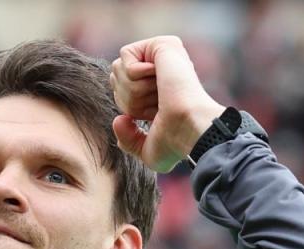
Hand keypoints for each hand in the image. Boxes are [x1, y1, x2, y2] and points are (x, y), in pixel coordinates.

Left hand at [110, 36, 224, 172]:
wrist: (188, 128)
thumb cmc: (175, 143)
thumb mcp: (145, 149)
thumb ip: (127, 140)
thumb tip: (118, 119)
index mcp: (158, 91)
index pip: (119, 90)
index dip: (128, 108)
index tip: (153, 116)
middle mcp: (161, 71)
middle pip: (115, 77)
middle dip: (128, 98)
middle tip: (156, 105)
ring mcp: (164, 57)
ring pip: (117, 68)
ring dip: (132, 90)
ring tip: (159, 93)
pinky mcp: (162, 44)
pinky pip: (125, 55)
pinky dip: (134, 74)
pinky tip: (158, 78)